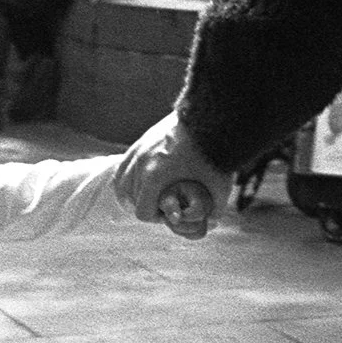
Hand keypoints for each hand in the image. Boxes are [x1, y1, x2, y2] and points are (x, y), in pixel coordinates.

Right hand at [118, 110, 225, 238]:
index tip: (169, 215)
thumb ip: (216, 209)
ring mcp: (138, 150)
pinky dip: (129, 177)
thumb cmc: (214, 153)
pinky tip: (142, 182)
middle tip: (163, 205)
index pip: (142, 211)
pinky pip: (123, 166)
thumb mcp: (219, 185)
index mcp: (155, 176)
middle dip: (145, 204)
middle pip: (129, 198)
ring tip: (152, 194)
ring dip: (134, 192)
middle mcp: (141, 163)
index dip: (155, 219)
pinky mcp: (140, 141)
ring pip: (122, 182)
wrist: (209, 119)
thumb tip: (211, 223)